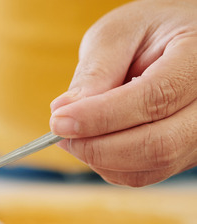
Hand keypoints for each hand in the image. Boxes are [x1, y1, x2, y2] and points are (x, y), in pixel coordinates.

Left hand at [49, 0, 196, 186]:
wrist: (179, 41)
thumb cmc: (148, 32)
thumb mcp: (119, 33)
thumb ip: (96, 71)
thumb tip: (65, 111)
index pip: (155, 98)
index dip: (101, 117)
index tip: (58, 122)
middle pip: (159, 144)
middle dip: (99, 147)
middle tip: (61, 134)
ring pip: (153, 165)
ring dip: (101, 159)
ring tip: (75, 134)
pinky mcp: (187, 151)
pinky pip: (148, 173)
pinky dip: (112, 166)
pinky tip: (95, 142)